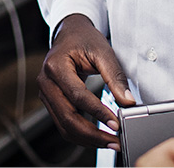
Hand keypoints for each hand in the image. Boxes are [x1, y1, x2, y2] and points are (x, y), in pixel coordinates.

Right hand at [36, 14, 134, 148]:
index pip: (77, 96)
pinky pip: (63, 123)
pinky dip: (80, 133)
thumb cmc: (83, 38)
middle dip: (92, 134)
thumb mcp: (103, 52)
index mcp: (56, 66)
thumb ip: (115, 77)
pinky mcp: (51, 101)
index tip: (116, 123)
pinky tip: (97, 136)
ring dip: (87, 138)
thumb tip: (127, 101)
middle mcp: (46, 82)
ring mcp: (46, 93)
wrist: (70, 32)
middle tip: (114, 142)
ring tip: (109, 142)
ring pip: (64, 125)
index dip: (98, 112)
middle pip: (67, 117)